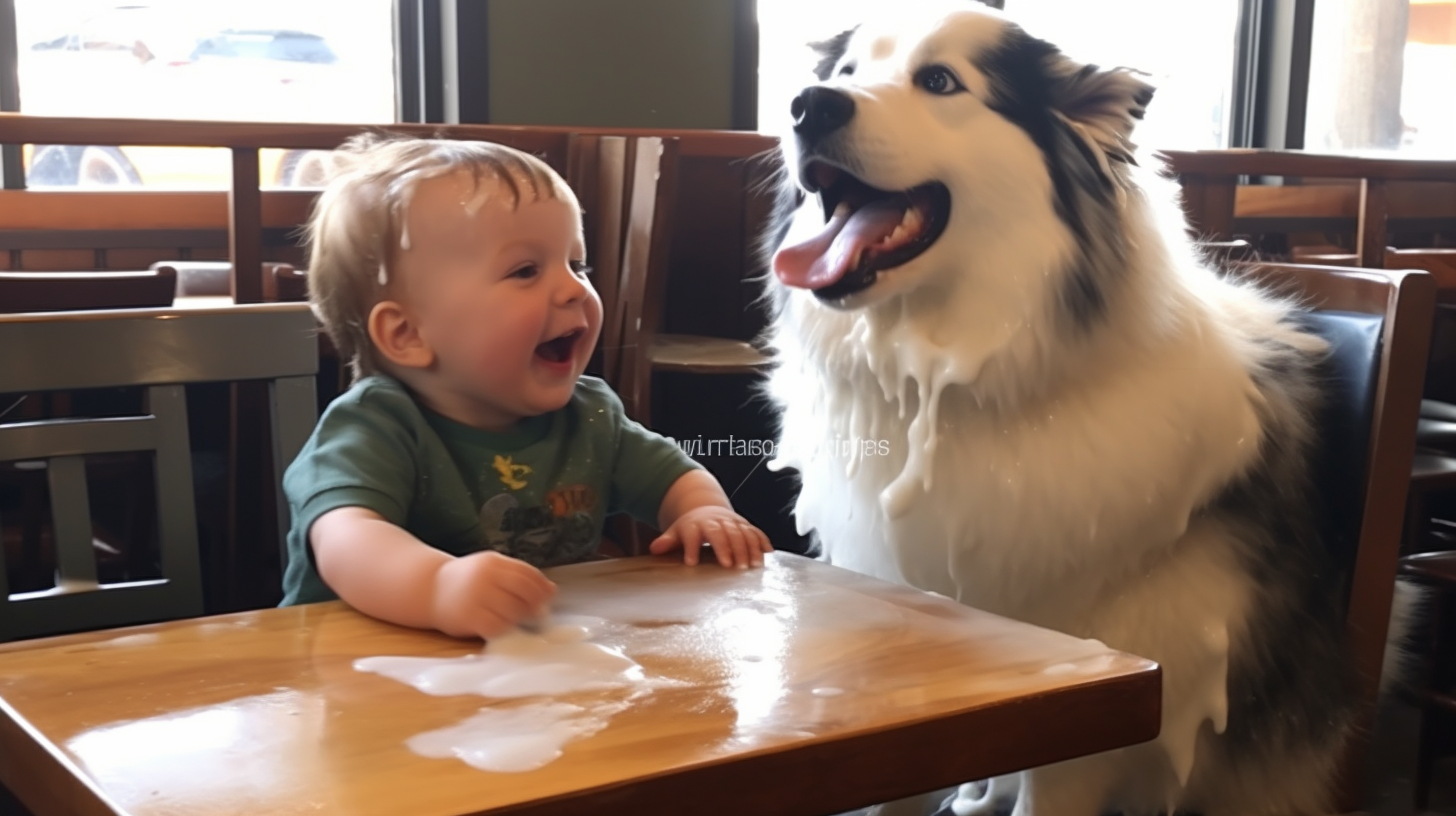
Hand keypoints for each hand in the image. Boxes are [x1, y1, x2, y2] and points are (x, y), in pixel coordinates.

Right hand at [430, 550, 556, 638]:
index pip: (526, 573)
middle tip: (539, 613)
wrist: (428, 589)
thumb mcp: (491, 570)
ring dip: (522, 618)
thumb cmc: (466, 581)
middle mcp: (484, 577)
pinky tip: (505, 629)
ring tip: (521, 621)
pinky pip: (497, 627)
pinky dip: (506, 630)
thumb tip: (552, 590)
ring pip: (513, 610)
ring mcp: (475, 597)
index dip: (542, 586)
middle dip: (536, 604)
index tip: (549, 596)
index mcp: (492, 561)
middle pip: (523, 591)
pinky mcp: (468, 618)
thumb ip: (519, 577)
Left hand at [649, 506, 772, 567]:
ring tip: (752, 566)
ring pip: (741, 532)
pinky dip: (762, 541)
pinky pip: (755, 531)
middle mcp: (716, 522)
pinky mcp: (745, 525)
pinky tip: (768, 553)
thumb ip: (667, 541)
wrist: (706, 509)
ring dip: (748, 548)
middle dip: (726, 548)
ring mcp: (732, 522)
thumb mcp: (676, 532)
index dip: (692, 547)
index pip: (693, 534)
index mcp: (696, 524)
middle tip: (730, 566)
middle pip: (721, 533)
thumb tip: (655, 548)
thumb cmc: (690, 527)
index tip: (692, 563)